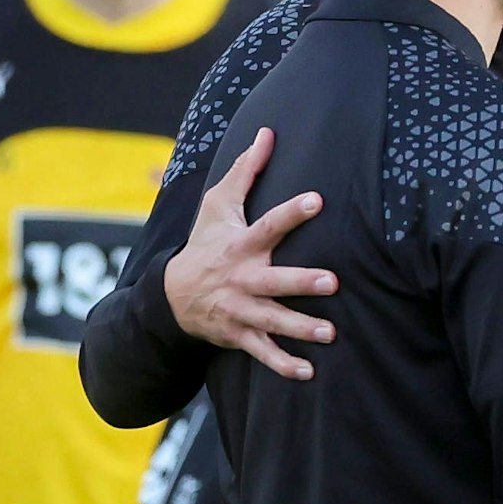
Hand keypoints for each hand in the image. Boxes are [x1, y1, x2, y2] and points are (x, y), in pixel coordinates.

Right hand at [164, 127, 339, 378]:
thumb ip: (246, 170)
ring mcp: (240, 309)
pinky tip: (309, 373)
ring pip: (272, 321)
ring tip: (330, 334)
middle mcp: (242, 278)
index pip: (268, 225)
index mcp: (241, 245)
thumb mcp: (218, 205)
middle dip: (301, 282)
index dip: (292, 212)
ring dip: (300, 329)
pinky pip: (262, 352)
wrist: (171, 296)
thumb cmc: (206, 242)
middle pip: (274, 280)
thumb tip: (268, 131)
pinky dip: (283, 365)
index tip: (317, 199)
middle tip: (331, 282)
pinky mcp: (239, 334)